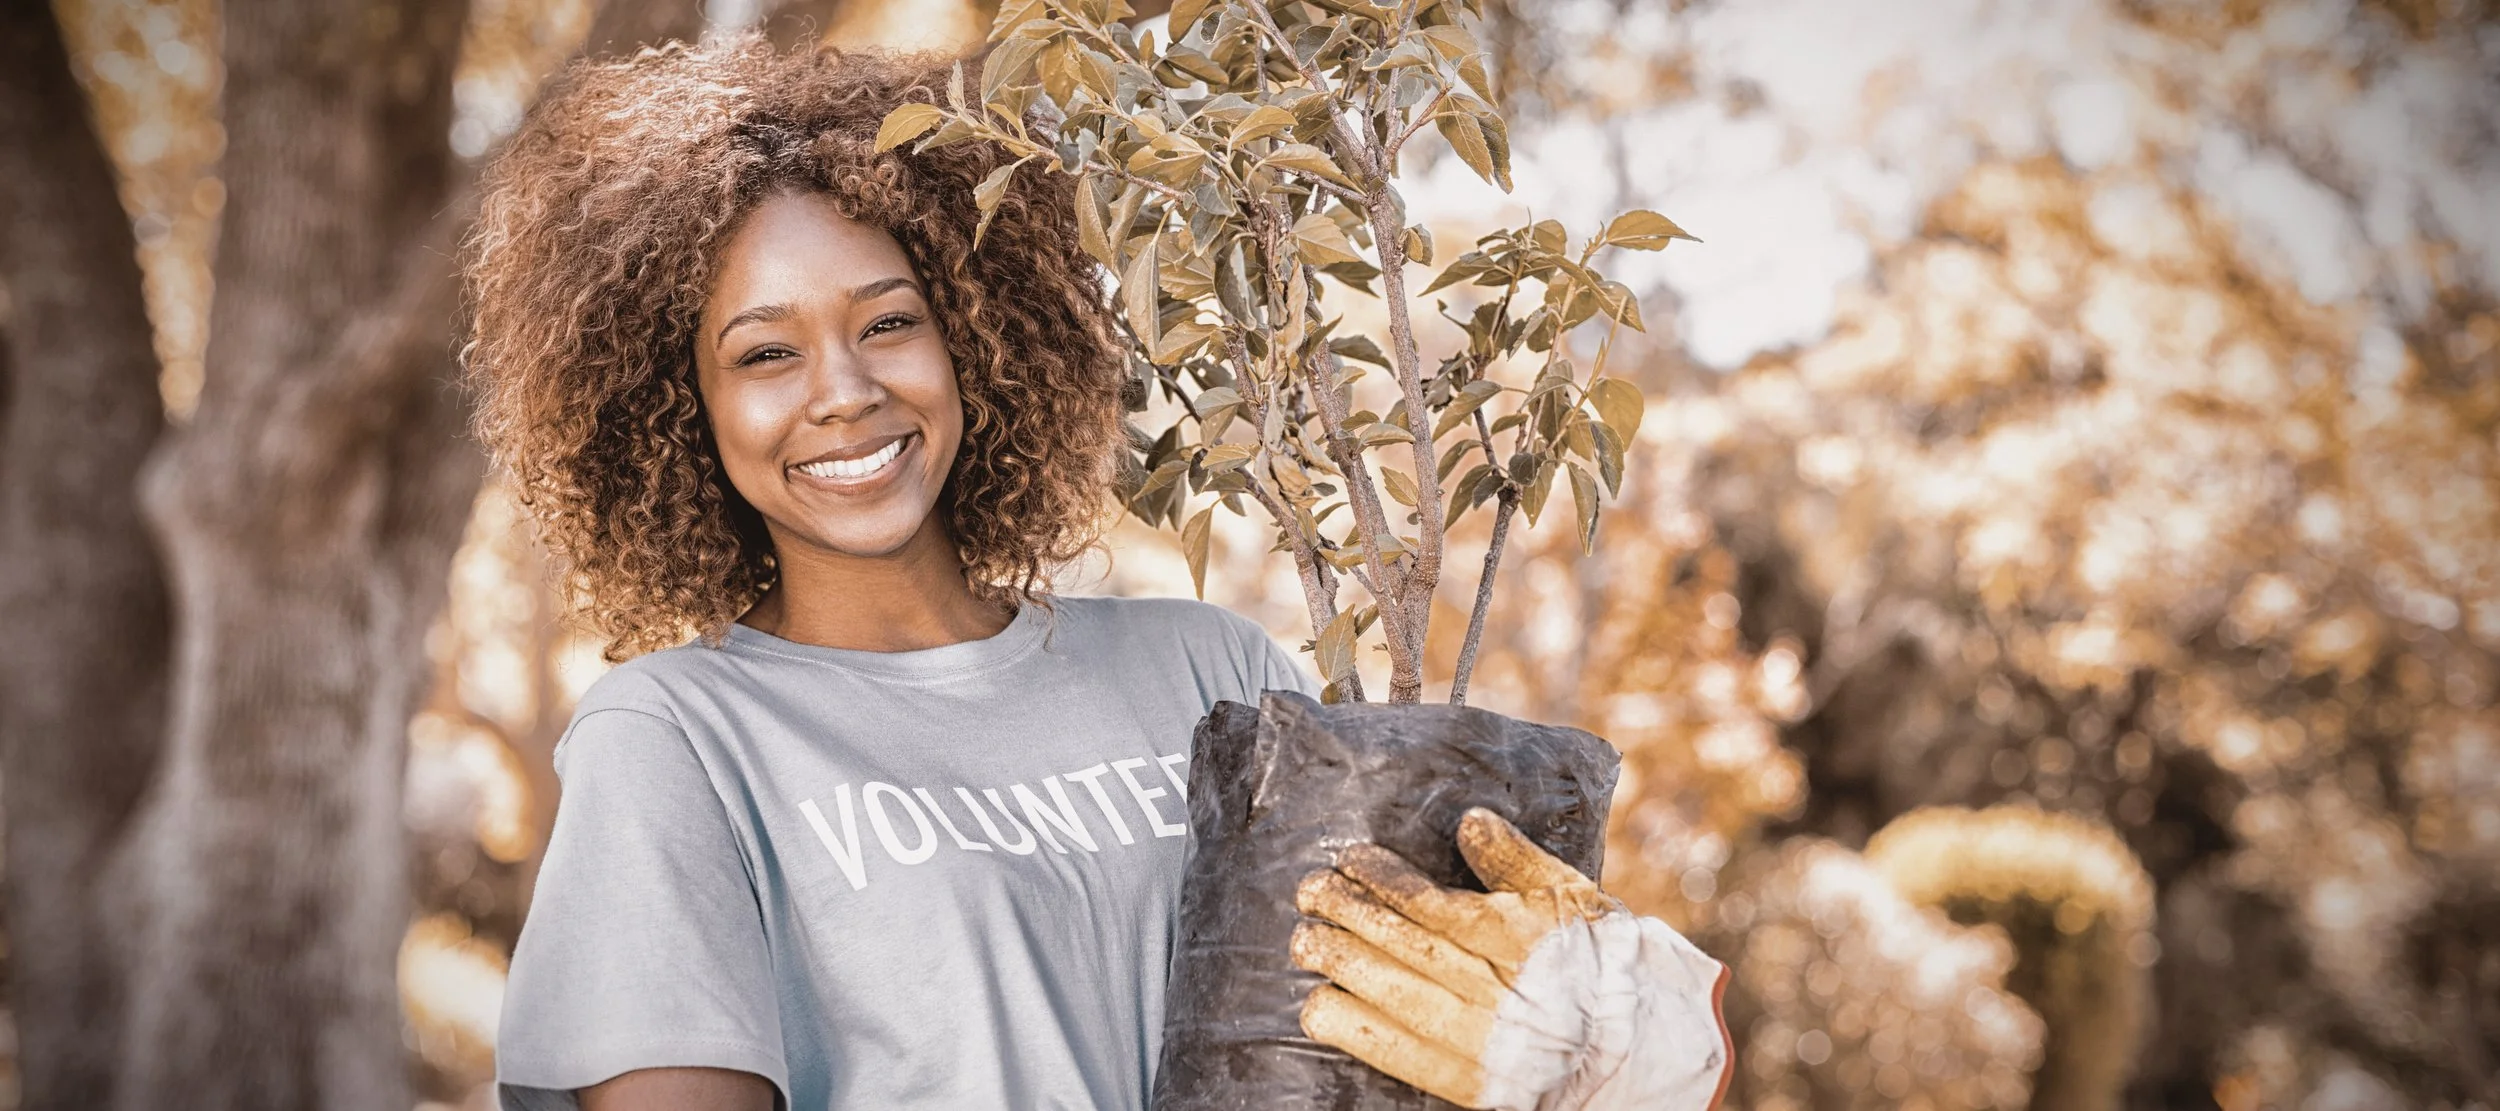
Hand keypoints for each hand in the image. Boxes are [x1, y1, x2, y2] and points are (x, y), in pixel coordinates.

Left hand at [1290, 808, 1732, 1110]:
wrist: (1635, 1052)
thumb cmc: (1604, 965)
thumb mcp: (1572, 897)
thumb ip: (1517, 861)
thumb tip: (1470, 821)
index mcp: (1511, 936)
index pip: (1427, 901)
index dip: (1381, 877)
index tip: (1350, 857)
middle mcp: (1486, 985)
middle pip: (1398, 942)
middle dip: (1345, 913)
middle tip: (1308, 890)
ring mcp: (1472, 1037)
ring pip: (1386, 992)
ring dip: (1337, 963)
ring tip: (1303, 941)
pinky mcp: (1462, 1079)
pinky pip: (1392, 1052)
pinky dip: (1350, 1028)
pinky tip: (1318, 1007)